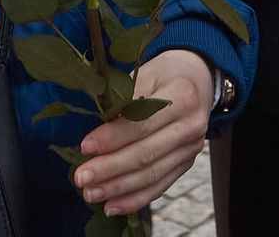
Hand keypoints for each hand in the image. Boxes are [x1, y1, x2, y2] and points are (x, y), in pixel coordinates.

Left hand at [75, 50, 212, 217]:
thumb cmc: (165, 73)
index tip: (86, 146)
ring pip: (152, 175)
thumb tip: (99, 126)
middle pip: (147, 153)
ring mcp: (191, 148)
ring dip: (119, 188)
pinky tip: (112, 206)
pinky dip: (135, 199)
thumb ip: (126, 97)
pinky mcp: (186, 164)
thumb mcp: (146, 72)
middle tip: (82, 177)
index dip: (114, 137)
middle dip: (111, 169)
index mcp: (183, 96)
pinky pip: (160, 186)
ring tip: (91, 193)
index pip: (143, 122)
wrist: (197, 79)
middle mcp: (191, 125)